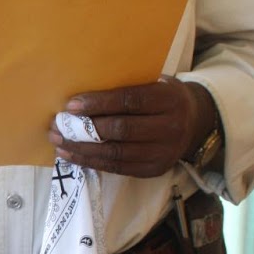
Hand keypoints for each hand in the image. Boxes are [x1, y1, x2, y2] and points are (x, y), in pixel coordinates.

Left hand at [49, 79, 218, 177]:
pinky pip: (117, 168)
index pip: (129, 101)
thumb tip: (84, 92)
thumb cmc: (164, 97)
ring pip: (115, 153)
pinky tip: (72, 155)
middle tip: (57, 125)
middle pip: (120, 130)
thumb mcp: (156, 83)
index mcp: (169, 99)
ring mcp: (162, 152)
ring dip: (82, 149)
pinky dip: (91, 162)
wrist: (195, 123)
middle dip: (84, 129)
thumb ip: (129, 86)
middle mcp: (169, 127)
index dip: (98, 104)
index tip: (71, 105)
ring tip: (59, 142)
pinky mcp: (154, 170)